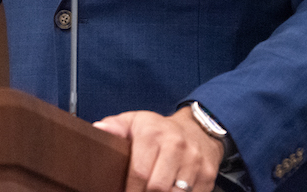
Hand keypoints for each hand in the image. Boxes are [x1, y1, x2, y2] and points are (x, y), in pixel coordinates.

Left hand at [93, 106, 223, 191]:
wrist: (197, 130)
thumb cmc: (158, 130)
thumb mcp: (134, 122)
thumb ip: (114, 127)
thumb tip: (98, 129)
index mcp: (154, 134)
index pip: (139, 172)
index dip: (129, 190)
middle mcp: (176, 147)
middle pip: (158, 187)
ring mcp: (194, 162)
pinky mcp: (208, 176)